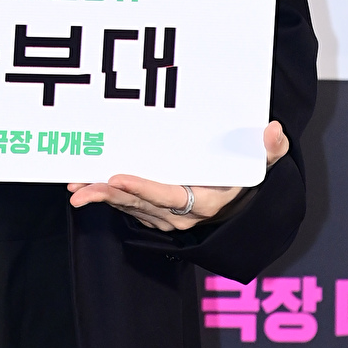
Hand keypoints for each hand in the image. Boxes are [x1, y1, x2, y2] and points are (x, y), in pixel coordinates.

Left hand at [68, 120, 289, 232]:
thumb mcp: (266, 165)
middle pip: (139, 205)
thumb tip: (273, 130)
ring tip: (75, 187)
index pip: (168, 197)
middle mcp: (182, 215)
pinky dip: (108, 197)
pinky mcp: (157, 214)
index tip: (117, 178)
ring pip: (130, 206)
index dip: (142, 189)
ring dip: (102, 197)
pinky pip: (130, 206)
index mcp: (205, 202)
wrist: (244, 205)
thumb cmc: (250, 178)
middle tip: (80, 188)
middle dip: (108, 196)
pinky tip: (87, 187)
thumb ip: (271, 150)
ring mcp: (168, 217)